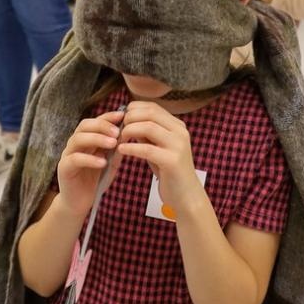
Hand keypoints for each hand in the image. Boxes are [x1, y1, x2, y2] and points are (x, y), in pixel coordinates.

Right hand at [56, 111, 123, 217]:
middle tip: (118, 131)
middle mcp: (75, 144)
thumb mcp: (110, 164)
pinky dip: (90, 159)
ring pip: (78, 139)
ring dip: (97, 139)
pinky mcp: (64, 168)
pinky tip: (102, 162)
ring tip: (113, 144)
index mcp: (86, 140)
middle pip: (84, 126)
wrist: (79, 203)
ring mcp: (67, 155)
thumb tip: (129, 135)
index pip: (95, 121)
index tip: (123, 115)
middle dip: (102, 126)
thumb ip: (117, 151)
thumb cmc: (95, 181)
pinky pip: (75, 159)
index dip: (107, 117)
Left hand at [118, 102, 205, 219]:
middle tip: (117, 129)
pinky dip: (131, 148)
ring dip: (129, 131)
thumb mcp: (158, 148)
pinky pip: (147, 149)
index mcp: (178, 126)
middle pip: (150, 113)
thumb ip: (148, 134)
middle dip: (130, 118)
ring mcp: (178, 146)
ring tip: (118, 139)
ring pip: (148, 127)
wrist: (186, 196)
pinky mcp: (172, 161)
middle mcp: (180, 132)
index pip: (153, 107)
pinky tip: (121, 150)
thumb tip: (129, 120)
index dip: (134, 109)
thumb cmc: (169, 172)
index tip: (120, 119)